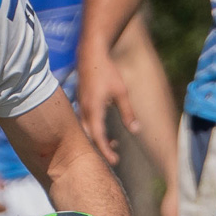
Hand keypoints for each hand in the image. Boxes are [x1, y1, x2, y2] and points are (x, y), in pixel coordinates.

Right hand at [75, 43, 132, 165]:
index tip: (115, 161)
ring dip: (98, 138)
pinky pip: (84, 122)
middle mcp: (83, 110)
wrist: (90, 54)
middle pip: (89, 137)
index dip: (106, 150)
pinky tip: (104, 127)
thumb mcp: (121, 92)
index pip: (98, 136)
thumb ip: (127, 112)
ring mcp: (80, 106)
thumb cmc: (107, 71)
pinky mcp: (80, 102)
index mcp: (93, 109)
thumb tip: (135, 130)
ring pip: (86, 130)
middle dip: (101, 148)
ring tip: (114, 143)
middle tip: (115, 155)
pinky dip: (94, 129)